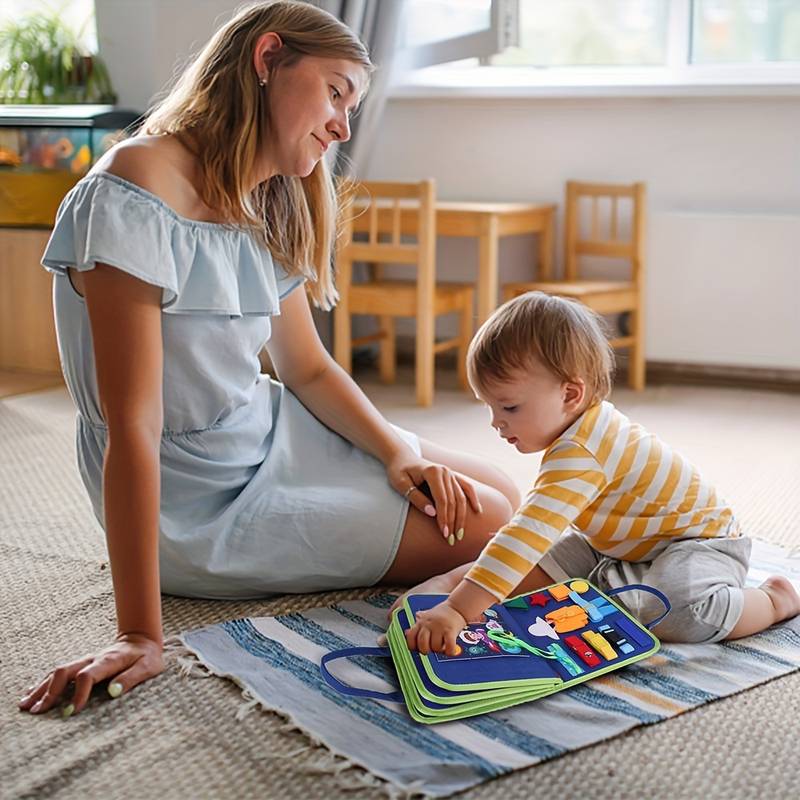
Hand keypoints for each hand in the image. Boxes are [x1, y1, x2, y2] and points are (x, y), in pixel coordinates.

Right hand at [18, 633, 163, 716]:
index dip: (78, 694)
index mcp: (108, 660)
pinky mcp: (82, 664)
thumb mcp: (148, 668)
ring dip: (41, 688)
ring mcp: (85, 660)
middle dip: (49, 692)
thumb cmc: (147, 656)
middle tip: (37, 712)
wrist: (142, 638)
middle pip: (65, 672)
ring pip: (57, 672)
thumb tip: (113, 693)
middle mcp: (93, 659)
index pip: (87, 676)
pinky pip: (59, 672)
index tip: (71, 712)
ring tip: (25, 706)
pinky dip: (43, 683)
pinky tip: (31, 693)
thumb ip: (131, 679)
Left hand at [386, 451, 481, 541]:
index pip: (442, 499)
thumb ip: (416, 498)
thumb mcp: (401, 484)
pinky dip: (473, 498)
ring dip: (462, 517)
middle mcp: (445, 471)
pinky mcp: (453, 476)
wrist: (402, 458)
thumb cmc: (398, 471)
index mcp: (433, 471)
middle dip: (453, 521)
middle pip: (453, 501)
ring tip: (459, 534)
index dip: (444, 518)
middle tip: (451, 540)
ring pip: (461, 497)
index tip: (444, 533)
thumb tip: (432, 513)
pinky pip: (466, 487)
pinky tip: (477, 511)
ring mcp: (450, 473)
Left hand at [405, 600, 467, 654]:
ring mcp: (439, 627)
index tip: (418, 648)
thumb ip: (417, 626)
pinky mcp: (450, 630)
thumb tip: (406, 633)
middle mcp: (428, 624)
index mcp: (421, 622)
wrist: (457, 607)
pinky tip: (451, 649)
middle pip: (422, 645)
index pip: (410, 637)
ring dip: (440, 650)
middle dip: (427, 650)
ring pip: (435, 647)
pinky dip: (450, 651)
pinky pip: (449, 647)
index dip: (413, 646)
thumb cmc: (441, 614)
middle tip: (432, 648)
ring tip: (443, 644)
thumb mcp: (426, 617)